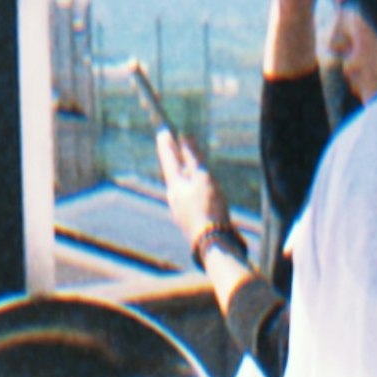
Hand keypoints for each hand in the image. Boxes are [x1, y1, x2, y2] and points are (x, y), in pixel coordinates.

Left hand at [156, 122, 224, 248]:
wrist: (213, 244)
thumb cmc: (208, 209)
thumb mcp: (202, 177)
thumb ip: (193, 157)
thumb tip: (184, 137)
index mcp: (175, 185)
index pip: (169, 159)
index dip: (167, 144)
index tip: (163, 131)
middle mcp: (174, 198)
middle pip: (173, 172)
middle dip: (173, 157)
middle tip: (169, 142)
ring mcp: (181, 211)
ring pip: (180, 186)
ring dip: (182, 172)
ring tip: (184, 164)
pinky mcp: (190, 220)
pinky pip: (188, 197)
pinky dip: (190, 186)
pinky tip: (195, 189)